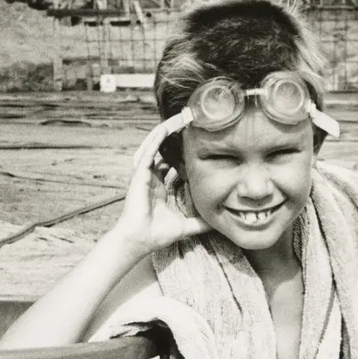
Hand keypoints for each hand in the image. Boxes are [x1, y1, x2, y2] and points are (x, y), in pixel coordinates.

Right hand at [112, 114, 210, 255]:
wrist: (140, 240)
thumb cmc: (157, 234)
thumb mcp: (186, 225)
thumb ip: (200, 223)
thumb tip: (218, 224)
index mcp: (161, 187)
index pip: (171, 163)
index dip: (182, 152)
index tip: (196, 141)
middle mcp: (152, 178)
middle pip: (164, 150)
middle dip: (175, 136)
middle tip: (189, 122)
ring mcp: (144, 175)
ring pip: (155, 146)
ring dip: (166, 132)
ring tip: (179, 118)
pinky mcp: (139, 175)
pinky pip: (148, 153)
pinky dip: (156, 140)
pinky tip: (165, 128)